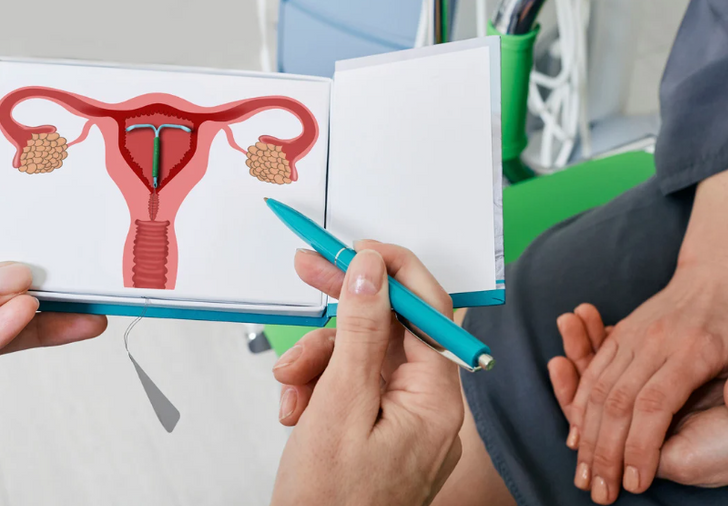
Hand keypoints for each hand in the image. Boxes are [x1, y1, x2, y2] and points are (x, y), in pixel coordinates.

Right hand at [271, 242, 464, 505]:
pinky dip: (321, 389)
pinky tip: (298, 410)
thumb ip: (358, 330)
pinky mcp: (382, 433)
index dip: (389, 270)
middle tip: (309, 271)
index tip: (351, 247)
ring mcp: (406, 423)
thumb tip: (371, 270)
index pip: (428, 308)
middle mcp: (429, 408)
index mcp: (436, 400)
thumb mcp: (339, 404)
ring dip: (319, 360)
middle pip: (390, 329)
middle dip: (344, 309)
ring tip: (291, 389)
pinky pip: (355, 388)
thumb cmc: (331, 505)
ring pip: (363, 357)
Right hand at [560, 262, 727, 502]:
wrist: (716, 273)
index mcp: (689, 350)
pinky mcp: (619, 336)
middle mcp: (652, 343)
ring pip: (595, 389)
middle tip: (599, 490)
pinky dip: (577, 405)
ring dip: (584, 433)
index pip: (654, 404)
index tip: (636, 481)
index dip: (640, 445)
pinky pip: (591, 373)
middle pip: (615, 402)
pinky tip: (575, 435)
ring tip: (582, 471)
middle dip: (603, 451)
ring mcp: (631, 337)